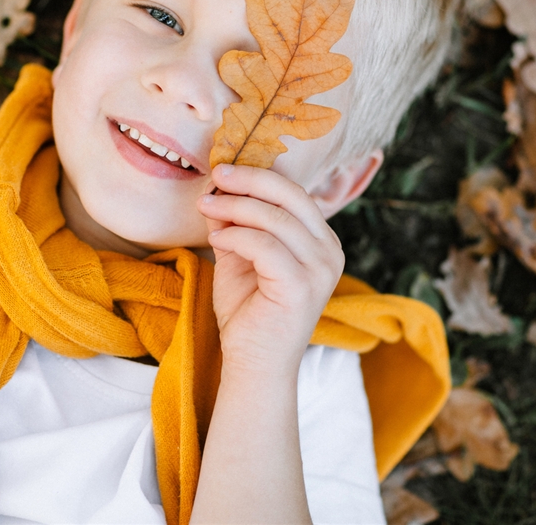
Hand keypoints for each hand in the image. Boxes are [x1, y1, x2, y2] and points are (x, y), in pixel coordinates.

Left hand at [196, 164, 343, 378]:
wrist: (253, 363)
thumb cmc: (249, 311)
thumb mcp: (241, 255)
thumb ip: (237, 223)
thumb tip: (219, 186)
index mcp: (321, 241)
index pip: (294, 193)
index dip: (257, 176)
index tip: (222, 171)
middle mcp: (329, 252)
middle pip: (291, 195)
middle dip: (249, 180)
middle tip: (216, 176)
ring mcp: (320, 270)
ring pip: (275, 218)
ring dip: (234, 207)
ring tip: (206, 207)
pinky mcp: (301, 287)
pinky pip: (264, 245)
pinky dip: (235, 236)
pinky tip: (217, 240)